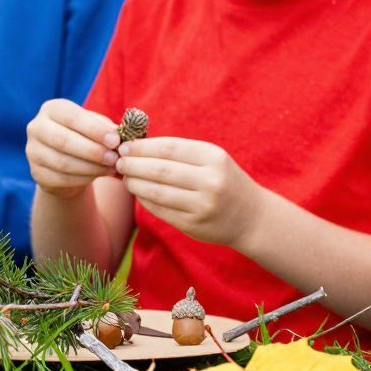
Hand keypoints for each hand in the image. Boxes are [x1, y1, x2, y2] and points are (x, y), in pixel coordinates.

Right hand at [25, 99, 119, 197]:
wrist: (66, 161)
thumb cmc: (83, 136)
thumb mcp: (94, 126)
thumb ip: (104, 126)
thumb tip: (117, 133)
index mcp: (51, 109)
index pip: (71, 117)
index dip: (94, 129)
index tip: (115, 140)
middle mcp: (36, 128)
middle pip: (63, 140)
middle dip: (93, 150)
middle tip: (114, 157)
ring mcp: (33, 152)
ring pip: (62, 162)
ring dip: (91, 167)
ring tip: (111, 168)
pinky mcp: (36, 173)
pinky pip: (61, 178)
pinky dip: (83, 178)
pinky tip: (98, 175)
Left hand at [115, 136, 257, 245]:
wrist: (251, 217)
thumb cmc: (225, 181)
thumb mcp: (213, 160)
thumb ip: (181, 153)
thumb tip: (138, 146)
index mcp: (214, 158)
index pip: (169, 148)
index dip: (143, 147)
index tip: (125, 146)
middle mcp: (210, 181)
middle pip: (160, 170)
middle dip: (134, 164)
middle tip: (119, 161)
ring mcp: (202, 205)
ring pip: (156, 192)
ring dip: (135, 183)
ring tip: (125, 177)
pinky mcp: (193, 225)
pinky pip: (160, 210)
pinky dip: (144, 200)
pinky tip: (138, 193)